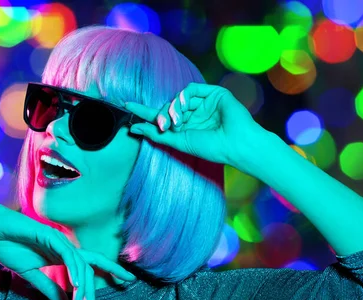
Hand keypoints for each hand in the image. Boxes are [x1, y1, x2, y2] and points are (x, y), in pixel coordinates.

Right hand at [0, 202, 136, 299]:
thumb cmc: (8, 246)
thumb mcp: (29, 274)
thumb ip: (48, 287)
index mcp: (60, 255)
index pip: (88, 266)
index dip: (108, 272)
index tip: (122, 286)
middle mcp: (64, 247)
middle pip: (89, 267)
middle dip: (94, 289)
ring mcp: (59, 240)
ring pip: (80, 264)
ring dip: (82, 286)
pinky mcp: (50, 236)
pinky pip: (67, 255)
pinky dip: (73, 270)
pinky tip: (76, 284)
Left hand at [124, 82, 270, 170]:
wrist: (236, 145)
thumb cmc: (212, 148)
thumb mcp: (179, 142)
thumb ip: (157, 134)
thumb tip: (134, 127)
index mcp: (186, 126)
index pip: (161, 116)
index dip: (144, 111)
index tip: (127, 106)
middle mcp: (194, 114)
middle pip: (167, 106)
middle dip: (161, 114)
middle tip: (162, 126)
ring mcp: (204, 103)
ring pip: (177, 98)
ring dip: (171, 109)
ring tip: (175, 122)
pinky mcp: (214, 93)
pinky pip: (190, 89)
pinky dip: (182, 97)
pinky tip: (182, 108)